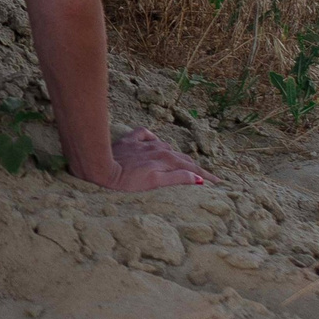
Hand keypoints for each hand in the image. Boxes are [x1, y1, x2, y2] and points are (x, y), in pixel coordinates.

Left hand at [75, 127, 206, 190]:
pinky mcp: (130, 140)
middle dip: (195, 167)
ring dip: (176, 154)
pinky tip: (154, 142)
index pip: (191, 168)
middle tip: (206, 175)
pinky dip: (154, 139)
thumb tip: (198, 178)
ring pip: (167, 147)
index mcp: (166, 160)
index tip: (218, 181)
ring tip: (183, 161)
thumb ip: (176, 178)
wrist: (100, 167)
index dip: (205, 175)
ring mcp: (144, 144)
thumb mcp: (154, 183)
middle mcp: (158, 149)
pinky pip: (146, 135)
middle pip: (181, 157)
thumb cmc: (126, 180)